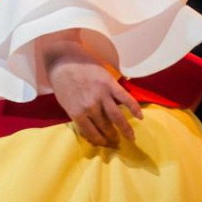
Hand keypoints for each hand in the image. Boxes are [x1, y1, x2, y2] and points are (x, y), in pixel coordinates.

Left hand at [41, 33, 142, 147]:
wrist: (63, 57)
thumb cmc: (61, 80)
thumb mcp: (64, 102)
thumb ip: (77, 116)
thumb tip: (89, 131)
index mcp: (77, 112)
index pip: (92, 133)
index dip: (100, 141)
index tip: (105, 144)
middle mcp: (91, 107)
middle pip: (105, 127)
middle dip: (112, 137)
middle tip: (117, 142)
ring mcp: (102, 95)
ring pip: (117, 117)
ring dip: (125, 129)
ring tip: (131, 137)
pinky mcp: (110, 84)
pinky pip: (126, 99)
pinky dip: (134, 108)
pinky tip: (140, 117)